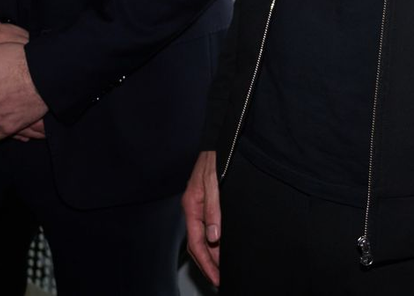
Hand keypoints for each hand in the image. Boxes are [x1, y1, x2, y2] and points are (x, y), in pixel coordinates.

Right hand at [182, 151, 221, 285]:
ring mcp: (199, 201)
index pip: (197, 242)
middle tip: (220, 278)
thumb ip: (213, 208)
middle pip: (198, 242)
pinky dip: (214, 238)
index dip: (207, 262)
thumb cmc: (216, 154)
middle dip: (208, 263)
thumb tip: (214, 236)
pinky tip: (222, 243)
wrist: (219, 134)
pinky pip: (207, 224)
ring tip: (221, 267)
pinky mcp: (207, 196)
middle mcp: (193, 205)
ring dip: (212, 252)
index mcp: (191, 204)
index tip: (217, 277)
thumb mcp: (215, 181)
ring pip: (202, 235)